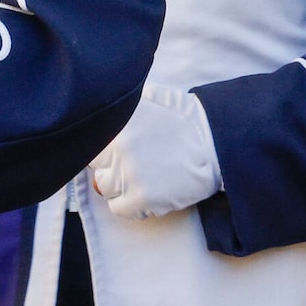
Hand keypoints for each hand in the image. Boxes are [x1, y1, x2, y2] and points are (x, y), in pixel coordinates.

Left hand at [86, 83, 218, 219]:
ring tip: (141, 178)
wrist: (216, 143)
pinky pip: (119, 208)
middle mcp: (119, 148)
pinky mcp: (143, 197)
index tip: (116, 153)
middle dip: (110, 167)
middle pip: (95, 167)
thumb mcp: (150, 98)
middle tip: (132, 165)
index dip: (103, 150)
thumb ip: (123, 103)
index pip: (89, 144)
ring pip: (104, 188)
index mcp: (118, 123)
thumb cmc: (183, 120)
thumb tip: (98, 107)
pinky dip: (130, 204)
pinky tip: (146, 193)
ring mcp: (130, 174)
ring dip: (119, 186)